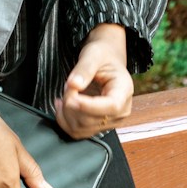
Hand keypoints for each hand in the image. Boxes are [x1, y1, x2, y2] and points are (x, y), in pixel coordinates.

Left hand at [55, 23, 132, 138]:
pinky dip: (64, 120)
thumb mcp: (93, 55)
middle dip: (71, 103)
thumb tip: (74, 85)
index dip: (89, 106)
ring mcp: (109, 121)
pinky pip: (77, 132)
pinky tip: (62, 105)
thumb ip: (84, 69)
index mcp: (124, 91)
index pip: (111, 107)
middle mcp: (121, 111)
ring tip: (66, 92)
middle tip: (68, 84)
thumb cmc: (102, 56)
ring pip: (81, 128)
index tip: (72, 97)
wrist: (106, 61)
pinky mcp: (97, 126)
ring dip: (65, 112)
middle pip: (91, 119)